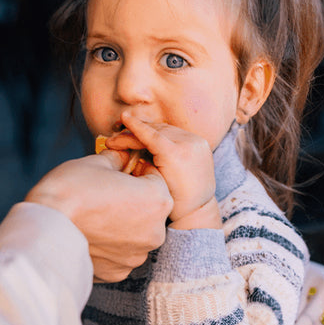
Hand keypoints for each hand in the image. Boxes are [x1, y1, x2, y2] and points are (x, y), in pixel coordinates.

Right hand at [25, 151, 171, 282]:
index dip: (137, 171)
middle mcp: (155, 232)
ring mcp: (136, 256)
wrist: (44, 230)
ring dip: (122, 226)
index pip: (156, 179)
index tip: (120, 171)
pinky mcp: (118, 272)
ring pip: (135, 235)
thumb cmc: (71, 191)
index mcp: (157, 200)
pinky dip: (110, 247)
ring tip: (95, 217)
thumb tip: (122, 157)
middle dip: (133, 201)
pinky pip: (120, 255)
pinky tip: (90, 236)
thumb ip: (117, 159)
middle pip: (148, 210)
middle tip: (104, 194)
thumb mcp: (96, 162)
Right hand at [106, 110, 219, 229]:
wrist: (200, 208)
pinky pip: (178, 133)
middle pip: (158, 130)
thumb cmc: (173, 203)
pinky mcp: (202, 143)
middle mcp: (189, 144)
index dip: (135, 126)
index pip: (150, 134)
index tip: (123, 117)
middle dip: (138, 130)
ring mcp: (198, 142)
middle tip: (121, 136)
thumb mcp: (153, 182)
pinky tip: (151, 138)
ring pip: (168, 129)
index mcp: (175, 155)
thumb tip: (128, 148)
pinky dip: (164, 134)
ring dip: (150, 131)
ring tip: (134, 136)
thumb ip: (141, 162)